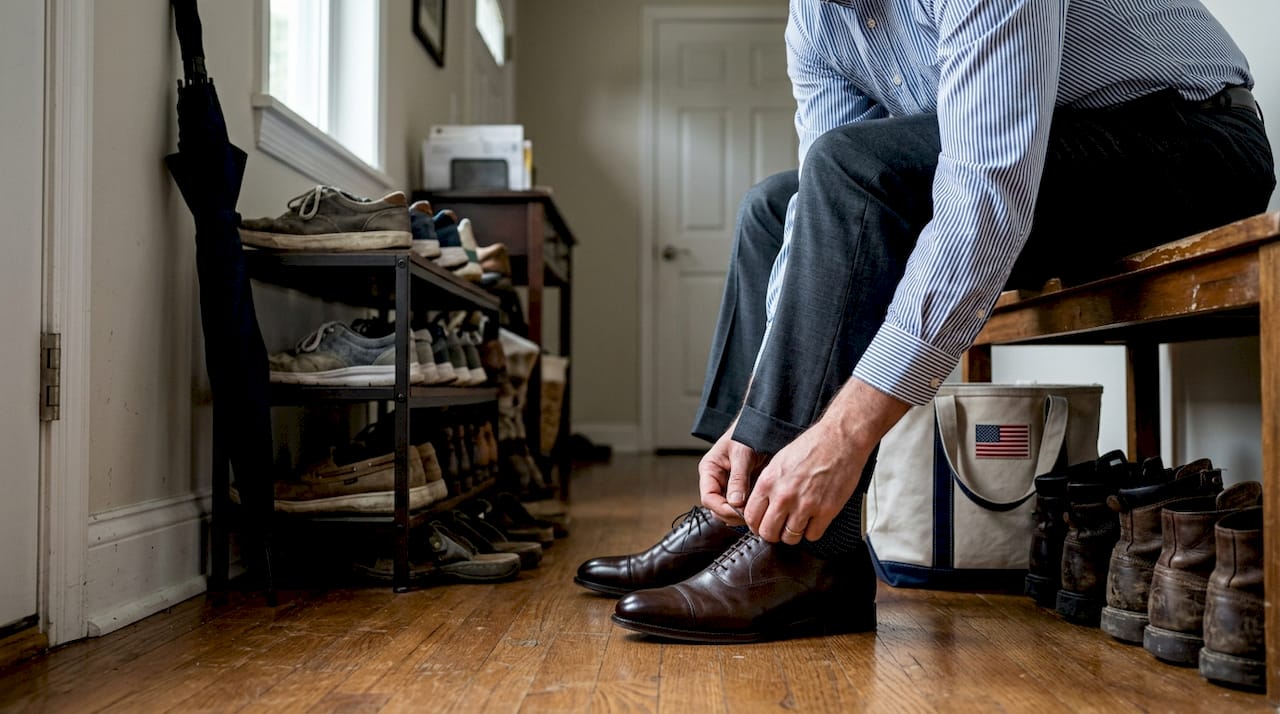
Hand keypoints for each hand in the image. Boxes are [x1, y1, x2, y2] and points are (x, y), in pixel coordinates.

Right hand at [698, 425, 766, 525]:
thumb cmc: (747, 433)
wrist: (760, 426)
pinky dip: (747, 510)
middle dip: (732, 514)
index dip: (722, 508)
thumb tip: (735, 502)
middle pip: (716, 508)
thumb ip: (738, 478)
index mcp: (709, 470)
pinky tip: (757, 508)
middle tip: (750, 515)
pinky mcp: (741, 489)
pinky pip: (740, 506)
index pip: (708, 497)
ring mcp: (727, 486)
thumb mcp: (742, 454)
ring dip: (740, 515)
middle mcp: (716, 480)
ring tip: (755, 512)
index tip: (738, 511)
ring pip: (728, 510)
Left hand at [744, 417, 869, 543]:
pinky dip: (812, 531)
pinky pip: (812, 535)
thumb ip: (768, 485)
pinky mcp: (826, 511)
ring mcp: (805, 505)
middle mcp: (784, 496)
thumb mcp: (778, 462)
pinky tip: (814, 520)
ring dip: (792, 534)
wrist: (840, 440)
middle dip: (772, 533)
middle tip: (779, 528)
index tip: (762, 525)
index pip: (751, 517)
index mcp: (768, 482)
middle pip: (768, 533)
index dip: (756, 524)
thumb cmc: (812, 446)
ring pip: (790, 537)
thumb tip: (761, 506)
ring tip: (797, 523)